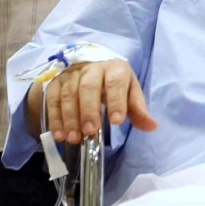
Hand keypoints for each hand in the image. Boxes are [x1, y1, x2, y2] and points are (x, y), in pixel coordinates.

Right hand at [42, 59, 156, 143]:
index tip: (116, 121)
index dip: (116, 101)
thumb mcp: (130, 92)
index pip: (115, 82)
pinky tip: (59, 134)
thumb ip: (138, 110)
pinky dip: (55, 118)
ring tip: (74, 138)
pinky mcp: (55, 82)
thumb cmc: (114, 83)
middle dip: (89, 110)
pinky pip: (52, 99)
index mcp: (115, 68)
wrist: (90, 67)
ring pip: (68, 94)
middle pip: (88, 87)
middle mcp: (92, 67)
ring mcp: (71, 74)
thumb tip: (152, 126)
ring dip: (70, 118)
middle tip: (90, 131)